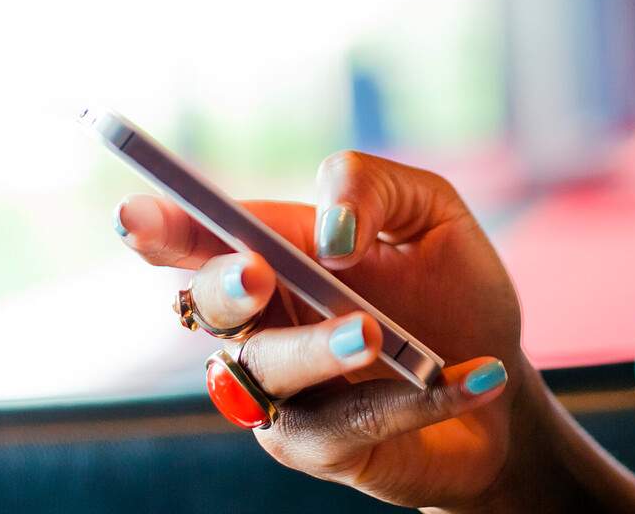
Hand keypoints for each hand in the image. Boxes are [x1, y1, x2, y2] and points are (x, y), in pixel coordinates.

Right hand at [114, 149, 528, 508]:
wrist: (503, 384)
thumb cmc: (453, 293)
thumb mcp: (430, 213)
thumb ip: (372, 184)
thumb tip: (330, 230)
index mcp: (275, 255)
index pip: (202, 237)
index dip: (159, 227)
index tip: (131, 215)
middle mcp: (264, 323)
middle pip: (212, 303)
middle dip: (226, 285)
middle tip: (260, 272)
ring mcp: (285, 392)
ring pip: (271, 370)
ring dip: (318, 348)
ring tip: (374, 332)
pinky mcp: (323, 450)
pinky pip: (355, 422)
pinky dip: (420, 399)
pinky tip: (478, 376)